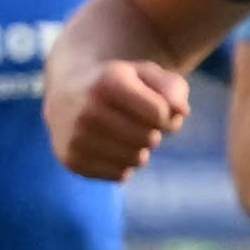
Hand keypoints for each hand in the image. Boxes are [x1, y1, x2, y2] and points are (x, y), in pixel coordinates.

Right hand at [51, 50, 191, 179]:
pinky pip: (120, 175)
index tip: (154, 107)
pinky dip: (125, 164)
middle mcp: (87, 110)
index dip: (166, 114)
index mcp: (108, 83)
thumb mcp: (147, 74)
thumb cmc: (120, 84)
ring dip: (141, 149)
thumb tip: (181, 112)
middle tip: (138, 121)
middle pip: (150, 139)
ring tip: (125, 133)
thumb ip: (173, 88)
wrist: (68, 92)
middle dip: (153, 132)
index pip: (160, 114)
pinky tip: (112, 147)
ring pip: (137, 160)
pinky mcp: (71, 160)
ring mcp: (76, 137)